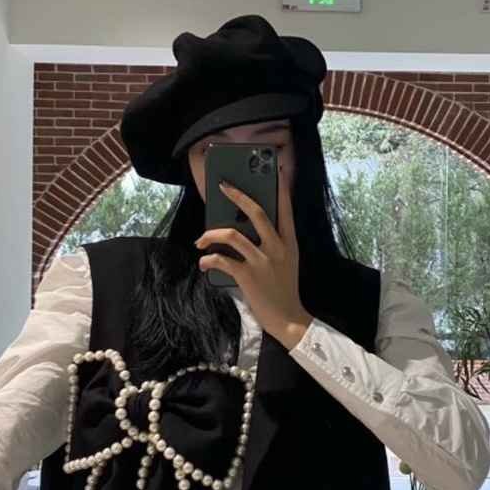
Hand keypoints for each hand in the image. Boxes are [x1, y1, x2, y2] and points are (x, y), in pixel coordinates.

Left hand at [194, 170, 312, 348]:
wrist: (288, 319)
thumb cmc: (283, 289)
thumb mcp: (286, 262)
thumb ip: (272, 244)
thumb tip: (243, 229)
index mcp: (289, 242)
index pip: (285, 209)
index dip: (280, 188)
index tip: (276, 171)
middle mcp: (277, 248)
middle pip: (256, 212)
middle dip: (237, 195)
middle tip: (223, 186)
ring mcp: (262, 261)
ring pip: (232, 235)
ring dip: (211, 235)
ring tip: (201, 240)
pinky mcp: (248, 277)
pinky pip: (222, 260)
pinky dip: (208, 260)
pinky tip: (204, 264)